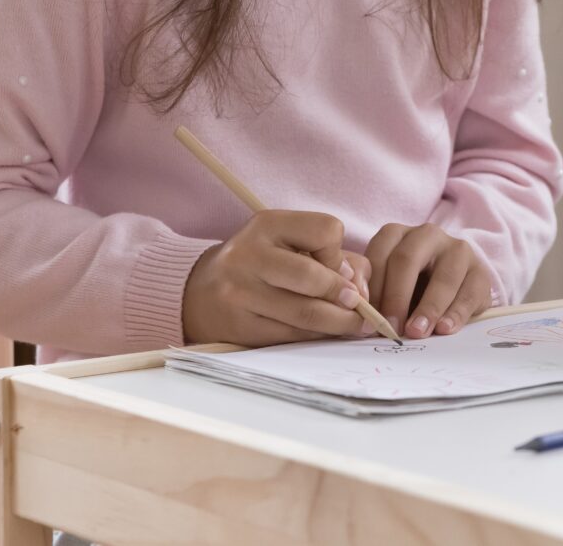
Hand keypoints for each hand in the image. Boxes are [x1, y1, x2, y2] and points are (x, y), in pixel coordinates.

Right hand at [180, 210, 375, 345]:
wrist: (199, 292)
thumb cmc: (261, 265)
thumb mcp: (290, 244)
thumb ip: (334, 257)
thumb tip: (362, 289)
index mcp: (267, 225)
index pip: (325, 231)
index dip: (339, 253)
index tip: (338, 268)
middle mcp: (248, 255)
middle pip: (314, 278)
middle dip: (347, 297)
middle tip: (362, 310)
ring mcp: (239, 293)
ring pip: (305, 314)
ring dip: (339, 324)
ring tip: (355, 326)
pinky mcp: (238, 327)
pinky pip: (289, 337)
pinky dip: (316, 338)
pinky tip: (326, 335)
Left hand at [365, 222, 492, 338]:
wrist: (453, 292)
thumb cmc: (411, 291)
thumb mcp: (390, 287)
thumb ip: (376, 298)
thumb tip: (363, 323)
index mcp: (397, 234)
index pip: (379, 254)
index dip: (372, 287)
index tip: (369, 319)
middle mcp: (427, 235)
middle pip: (407, 260)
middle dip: (396, 297)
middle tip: (391, 328)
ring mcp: (457, 250)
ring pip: (442, 276)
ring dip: (428, 308)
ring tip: (417, 332)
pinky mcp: (481, 271)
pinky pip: (469, 291)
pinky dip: (456, 313)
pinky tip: (445, 329)